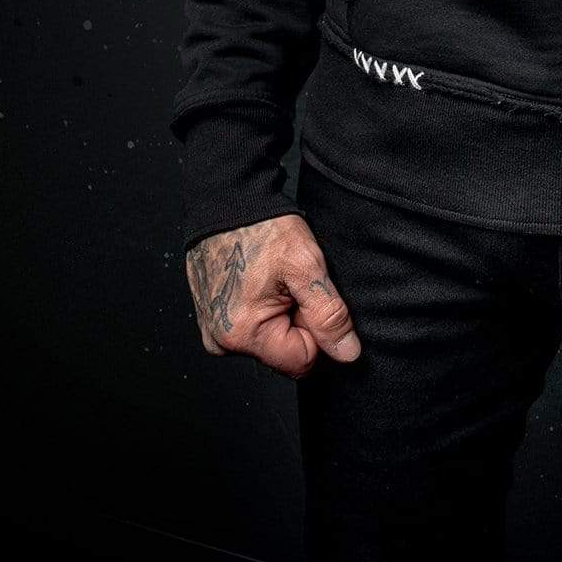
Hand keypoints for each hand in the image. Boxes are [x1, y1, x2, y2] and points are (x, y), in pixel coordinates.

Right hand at [183, 213, 361, 377]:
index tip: (307, 295)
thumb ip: (329, 315)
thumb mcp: (307, 267)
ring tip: (276, 279)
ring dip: (282, 314)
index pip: (302, 361)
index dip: (316, 329)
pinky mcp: (213, 320)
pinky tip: (263, 281)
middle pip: (285, 353)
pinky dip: (266, 309)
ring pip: (271, 341)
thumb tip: (347, 354)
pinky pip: (253, 328)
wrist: (227, 200)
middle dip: (298, 321)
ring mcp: (215, 332)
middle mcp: (222, 342)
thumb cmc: (264, 228)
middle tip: (292, 283)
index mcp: (243, 335)